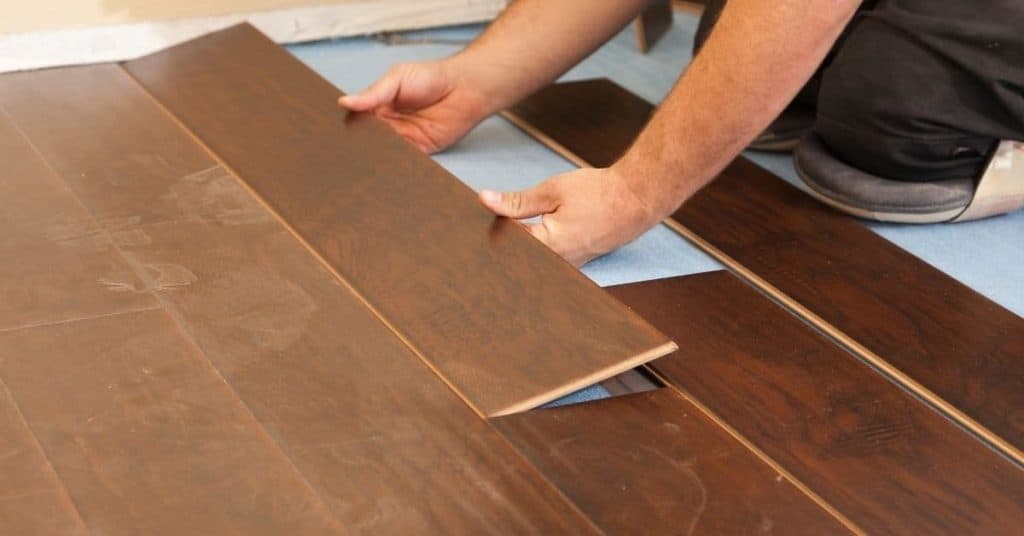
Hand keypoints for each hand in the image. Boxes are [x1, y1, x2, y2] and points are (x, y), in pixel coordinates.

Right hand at [338, 61, 489, 152]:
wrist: (464, 88)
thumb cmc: (432, 77)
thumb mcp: (397, 78)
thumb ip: (373, 93)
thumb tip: (344, 102)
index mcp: (379, 106)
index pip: (357, 120)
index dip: (347, 126)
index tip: (333, 134)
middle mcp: (388, 125)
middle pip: (367, 139)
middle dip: (358, 145)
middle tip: (344, 152)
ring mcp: (403, 139)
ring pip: (383, 152)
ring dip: (375, 156)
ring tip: (362, 160)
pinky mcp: (419, 151)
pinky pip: (404, 160)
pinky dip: (395, 163)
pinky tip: (385, 164)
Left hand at [479, 167, 664, 266]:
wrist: (637, 199)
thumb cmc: (599, 194)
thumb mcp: (552, 191)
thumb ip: (516, 201)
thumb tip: (485, 200)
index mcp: (546, 248)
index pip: (503, 244)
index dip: (489, 228)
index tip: (480, 216)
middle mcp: (556, 265)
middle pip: (517, 258)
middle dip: (502, 241)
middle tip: (489, 223)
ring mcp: (568, 267)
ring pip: (532, 260)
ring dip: (521, 245)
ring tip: (515, 224)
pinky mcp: (575, 263)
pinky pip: (548, 260)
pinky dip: (537, 247)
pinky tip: (534, 232)